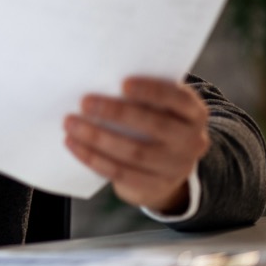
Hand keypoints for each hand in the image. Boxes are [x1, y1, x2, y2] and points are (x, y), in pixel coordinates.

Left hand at [64, 76, 209, 214]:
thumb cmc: (154, 123)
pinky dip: (93, 158)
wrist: (165, 169)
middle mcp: (192, 141)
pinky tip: (73, 144)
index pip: (179, 99)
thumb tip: (101, 79)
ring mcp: (176, 168)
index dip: (152, 91)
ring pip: (134, 152)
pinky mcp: (154, 186)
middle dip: (117, 113)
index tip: (123, 83)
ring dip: (97, 137)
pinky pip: (120, 173)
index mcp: (194, 114)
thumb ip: (141, 96)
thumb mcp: (158, 108)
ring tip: (71, 123)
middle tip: (85, 102)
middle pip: (155, 126)